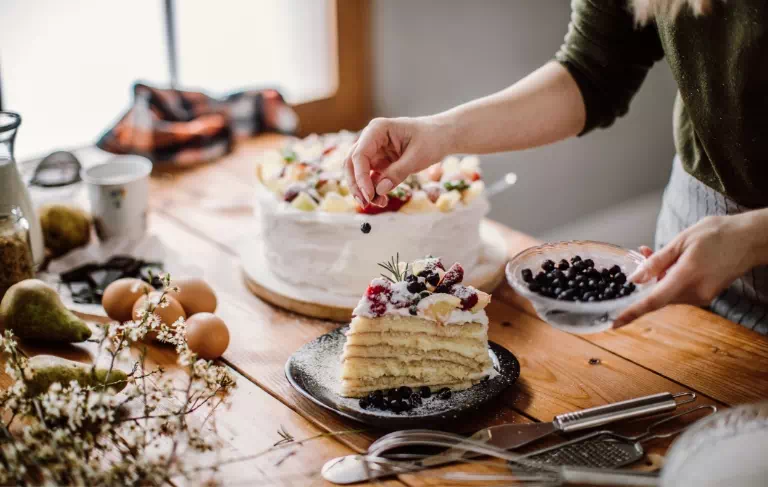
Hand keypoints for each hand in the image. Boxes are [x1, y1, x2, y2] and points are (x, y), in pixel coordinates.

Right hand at [343, 116, 450, 206]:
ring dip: (364, 190)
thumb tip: (379, 190)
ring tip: (379, 203)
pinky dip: (374, 190)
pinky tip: (382, 200)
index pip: (359, 154)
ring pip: (359, 173)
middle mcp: (371, 139)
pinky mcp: (380, 163)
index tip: (369, 194)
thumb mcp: (417, 157)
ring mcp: (375, 151)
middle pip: (352, 163)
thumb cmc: (432, 139)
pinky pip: (371, 179)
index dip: (360, 176)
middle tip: (364, 202)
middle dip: (356, 184)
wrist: (443, 136)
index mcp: (378, 129)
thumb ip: (397, 173)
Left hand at [614, 215, 758, 327]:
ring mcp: (702, 296)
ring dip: (658, 277)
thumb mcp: (681, 241)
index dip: (632, 312)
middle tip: (644, 252)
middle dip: (646, 279)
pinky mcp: (706, 294)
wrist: (751, 239)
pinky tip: (673, 261)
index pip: (653, 301)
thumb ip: (656, 262)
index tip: (614, 323)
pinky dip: (671, 278)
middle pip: (658, 294)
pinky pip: (680, 290)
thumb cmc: (718, 234)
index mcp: (686, 278)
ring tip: (659, 251)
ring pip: (668, 292)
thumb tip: (635, 279)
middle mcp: (695, 293)